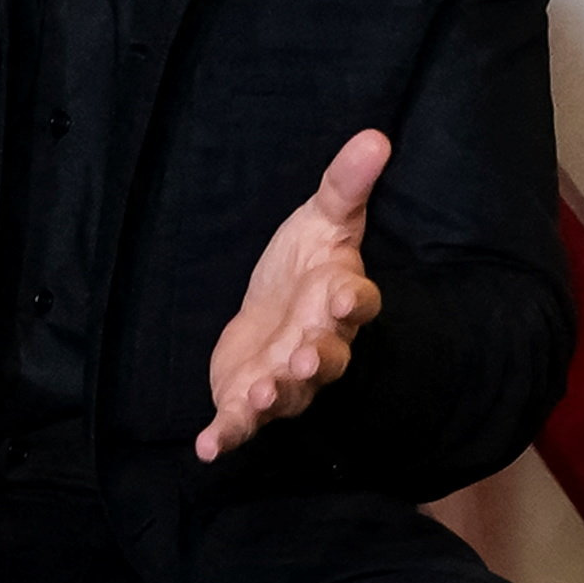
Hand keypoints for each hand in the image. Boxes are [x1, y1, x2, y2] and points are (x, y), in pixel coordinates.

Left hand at [198, 129, 389, 460]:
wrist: (268, 311)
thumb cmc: (302, 267)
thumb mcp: (320, 218)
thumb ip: (345, 184)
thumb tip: (376, 135)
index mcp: (338, 299)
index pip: (357, 302)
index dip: (351, 302)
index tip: (341, 294)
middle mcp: (320, 345)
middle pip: (329, 357)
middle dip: (319, 358)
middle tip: (309, 356)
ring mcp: (286, 378)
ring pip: (290, 393)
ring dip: (277, 395)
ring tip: (263, 392)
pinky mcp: (249, 399)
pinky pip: (243, 423)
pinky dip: (228, 434)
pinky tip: (207, 446)